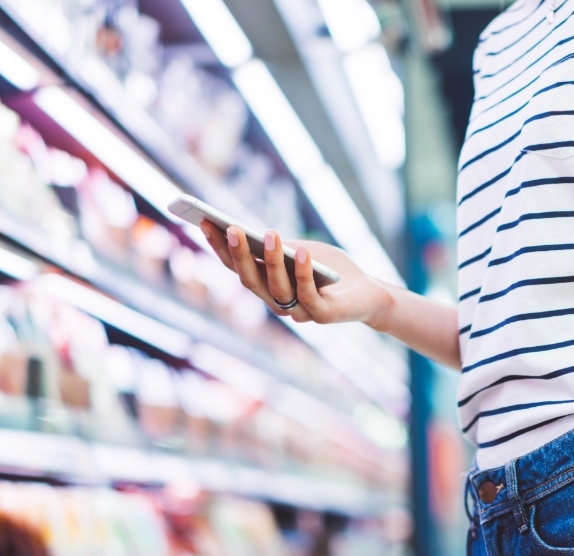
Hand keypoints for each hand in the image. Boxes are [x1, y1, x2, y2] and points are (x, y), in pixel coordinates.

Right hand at [199, 221, 391, 325]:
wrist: (369, 293)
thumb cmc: (331, 269)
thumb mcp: (303, 251)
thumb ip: (281, 248)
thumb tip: (257, 237)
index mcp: (266, 286)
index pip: (236, 267)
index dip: (219, 247)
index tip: (204, 221)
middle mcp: (277, 302)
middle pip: (250, 280)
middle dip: (239, 255)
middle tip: (231, 228)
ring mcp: (298, 312)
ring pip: (277, 288)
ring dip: (272, 261)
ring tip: (270, 235)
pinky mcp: (322, 316)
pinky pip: (308, 295)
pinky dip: (303, 273)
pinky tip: (302, 252)